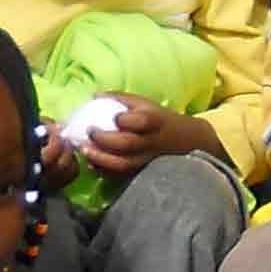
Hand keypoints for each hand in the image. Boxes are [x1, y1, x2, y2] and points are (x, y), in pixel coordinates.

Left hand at [71, 97, 214, 181]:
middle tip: (89, 131)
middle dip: (103, 139)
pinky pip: (120, 175)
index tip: (113, 117)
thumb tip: (94, 96)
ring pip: (122, 164)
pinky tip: (92, 164)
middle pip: (127, 144)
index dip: (124, 120)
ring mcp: (146, 160)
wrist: (186, 142)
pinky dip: (104, 171)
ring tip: (84, 150)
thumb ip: (122, 99)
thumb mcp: (147, 104)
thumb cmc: (161, 119)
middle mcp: (151, 142)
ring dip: (99, 158)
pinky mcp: (141, 172)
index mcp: (156, 121)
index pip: (141, 121)